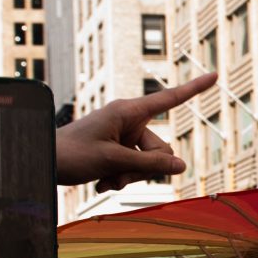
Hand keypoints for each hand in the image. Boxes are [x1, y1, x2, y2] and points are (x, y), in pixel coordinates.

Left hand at [54, 71, 217, 192]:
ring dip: (129, 177)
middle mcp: (128, 121)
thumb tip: (182, 166)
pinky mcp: (117, 150)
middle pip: (160, 148)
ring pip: (148, 163)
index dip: (193, 88)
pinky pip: (134, 167)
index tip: (215, 75)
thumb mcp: (113, 161)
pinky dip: (121, 178)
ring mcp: (123, 136)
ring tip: (105, 180)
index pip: (168, 99)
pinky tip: (102, 183)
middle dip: (144, 168)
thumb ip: (149, 165)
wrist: (43, 161)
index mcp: (127, 112)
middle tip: (118, 175)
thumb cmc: (71, 154)